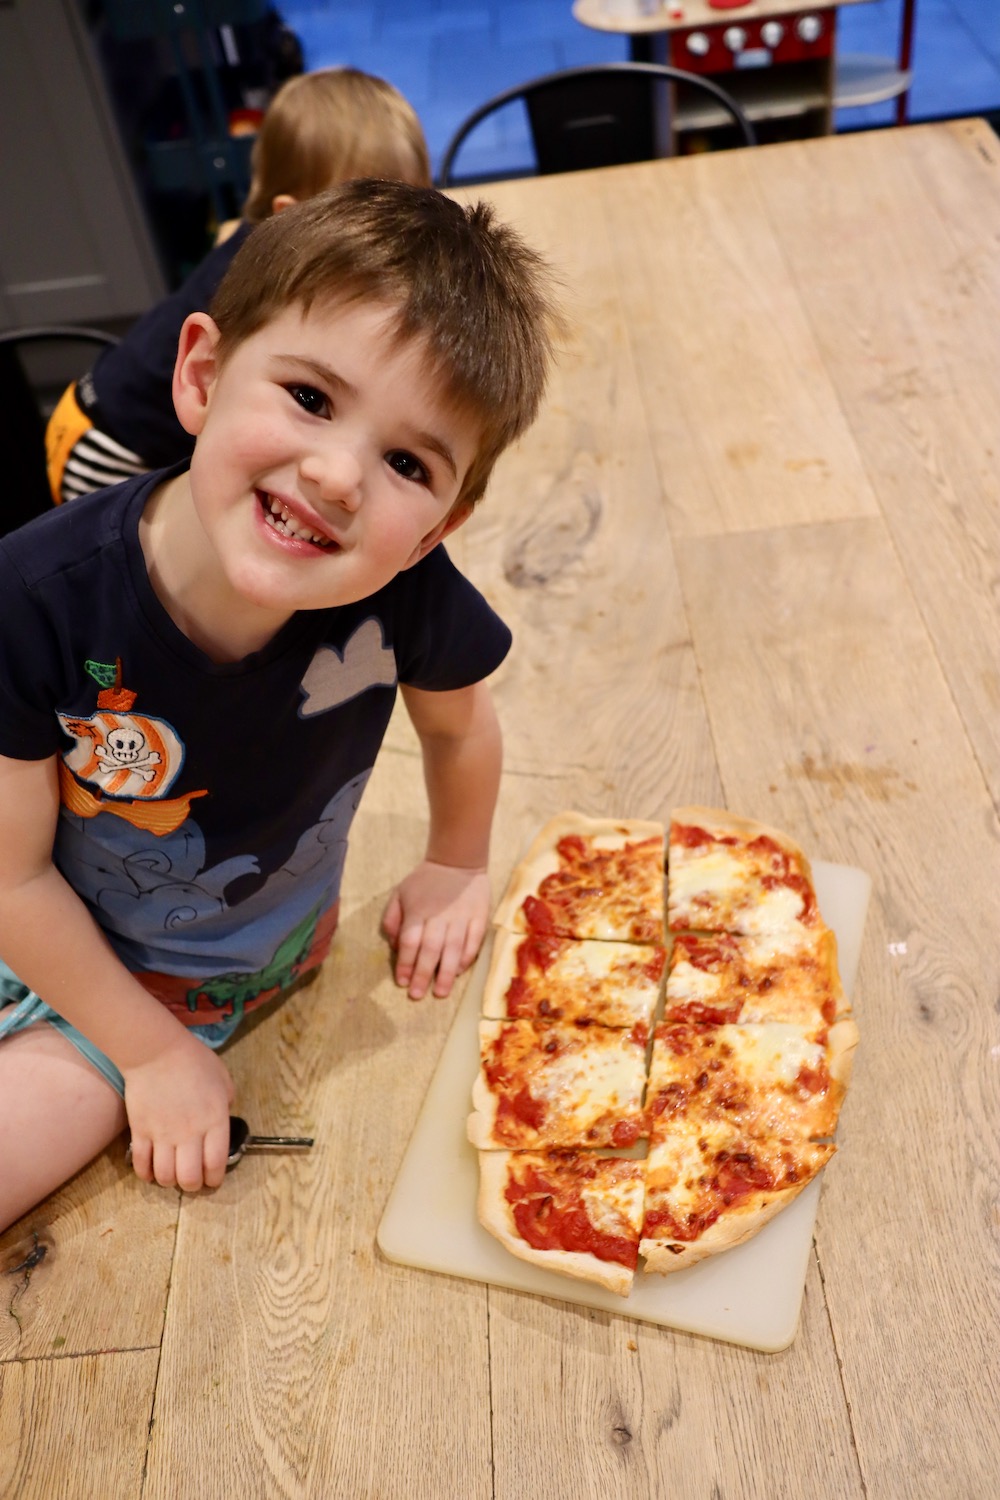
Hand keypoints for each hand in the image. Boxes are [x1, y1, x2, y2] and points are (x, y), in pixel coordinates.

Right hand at [123, 1033, 234, 1192]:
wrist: (155, 1051)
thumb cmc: (193, 1060)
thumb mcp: (223, 1078)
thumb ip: (226, 1101)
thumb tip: (223, 1115)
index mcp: (214, 1121)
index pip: (216, 1164)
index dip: (214, 1179)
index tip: (212, 1180)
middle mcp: (190, 1133)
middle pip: (190, 1178)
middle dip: (192, 1185)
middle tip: (191, 1180)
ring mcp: (162, 1135)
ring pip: (165, 1176)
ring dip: (169, 1181)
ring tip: (171, 1174)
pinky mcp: (140, 1132)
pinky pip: (141, 1164)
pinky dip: (146, 1173)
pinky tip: (150, 1171)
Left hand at [382, 860, 489, 999]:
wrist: (458, 862)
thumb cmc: (425, 881)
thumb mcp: (399, 893)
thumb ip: (392, 919)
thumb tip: (394, 946)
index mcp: (418, 911)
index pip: (409, 941)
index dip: (404, 963)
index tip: (401, 981)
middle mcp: (440, 916)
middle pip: (430, 949)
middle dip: (423, 974)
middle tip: (417, 995)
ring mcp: (462, 918)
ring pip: (453, 950)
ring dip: (446, 973)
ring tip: (440, 992)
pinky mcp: (479, 918)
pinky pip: (474, 943)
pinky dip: (466, 959)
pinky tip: (458, 972)